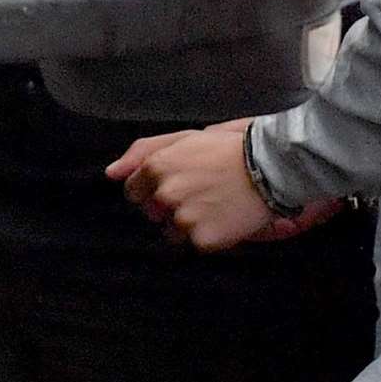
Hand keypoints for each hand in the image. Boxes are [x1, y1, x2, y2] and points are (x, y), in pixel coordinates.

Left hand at [107, 121, 342, 251]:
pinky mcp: (202, 240)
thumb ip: (143, 151)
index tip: (181, 181)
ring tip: (216, 203)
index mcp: (156, 167)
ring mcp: (183, 219)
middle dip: (171, 205)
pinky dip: (209, 234)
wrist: (270, 166)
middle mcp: (165, 194)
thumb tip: (110, 173)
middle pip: (153, 212)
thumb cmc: (228, 148)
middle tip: (203, 190)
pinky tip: (225, 217)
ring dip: (189, 222)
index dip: (156, 188)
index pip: (135, 191)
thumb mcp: (185, 138)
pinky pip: (196, 243)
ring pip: (173, 231)